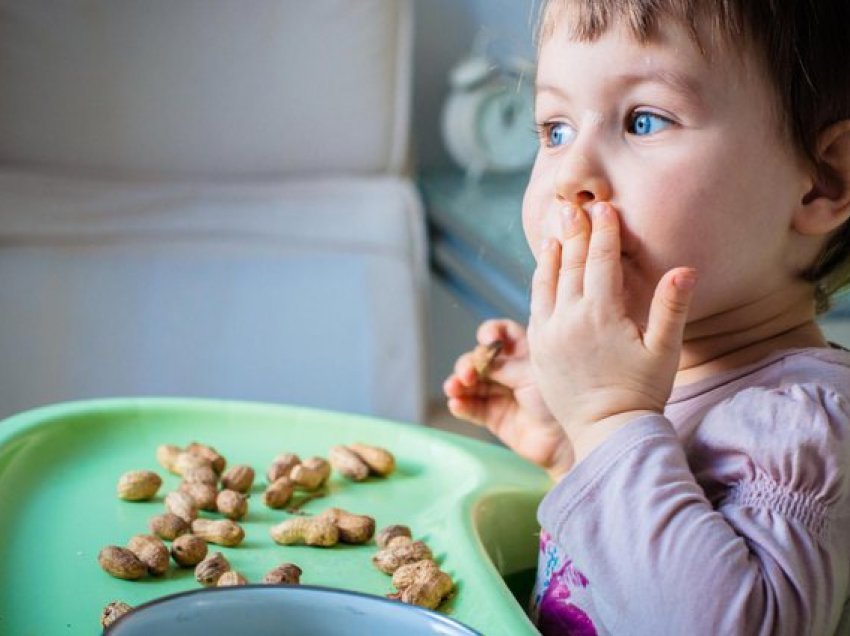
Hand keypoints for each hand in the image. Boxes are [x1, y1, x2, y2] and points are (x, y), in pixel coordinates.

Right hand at [443, 319, 573, 478]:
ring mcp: (500, 394)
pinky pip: (470, 408)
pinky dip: (460, 405)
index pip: (503, 334)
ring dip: (457, 383)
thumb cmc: (559, 400)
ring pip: (469, 383)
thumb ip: (504, 365)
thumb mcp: (533, 373)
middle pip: (478, 359)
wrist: (568, 440)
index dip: (490, 332)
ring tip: (454, 388)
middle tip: (468, 375)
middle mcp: (509, 371)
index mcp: (525, 353)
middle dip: (468, 363)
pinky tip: (456, 404)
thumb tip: (479, 359)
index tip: (487, 339)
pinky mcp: (493, 417)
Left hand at [528, 202, 696, 460]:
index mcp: (600, 315)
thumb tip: (685, 269)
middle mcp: (568, 319)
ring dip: (553, 255)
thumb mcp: (664, 351)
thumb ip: (672, 308)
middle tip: (575, 206)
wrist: (607, 433)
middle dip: (576, 233)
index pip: (600, 262)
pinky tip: (545, 272)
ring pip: (547, 282)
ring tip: (557, 232)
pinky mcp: (539, 348)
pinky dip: (540, 282)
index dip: (603, 232)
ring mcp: (549, 334)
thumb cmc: (642, 393)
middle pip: (571, 265)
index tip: (604, 207)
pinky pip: (536, 305)